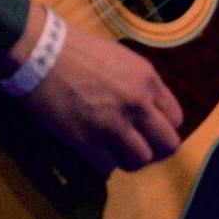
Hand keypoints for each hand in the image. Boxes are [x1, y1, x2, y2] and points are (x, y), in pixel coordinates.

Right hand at [6, 2, 182, 175]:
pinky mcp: (86, 140)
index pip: (176, 119)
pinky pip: (107, 166)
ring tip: (115, 152)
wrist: (41, 53)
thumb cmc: (80, 52)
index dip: (164, 129)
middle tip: (138, 148)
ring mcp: (112, 123)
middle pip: (167, 145)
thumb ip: (141, 86)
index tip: (150, 132)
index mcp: (148, 80)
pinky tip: (94, 152)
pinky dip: (103, 164)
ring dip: (128, 160)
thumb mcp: (124, 60)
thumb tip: (149, 111)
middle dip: (155, 151)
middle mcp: (137, 103)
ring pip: (139, 160)